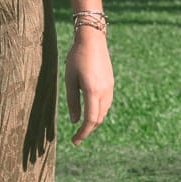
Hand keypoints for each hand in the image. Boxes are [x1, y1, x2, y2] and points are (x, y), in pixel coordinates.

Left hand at [65, 30, 113, 144]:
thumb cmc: (76, 57)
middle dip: (87, 131)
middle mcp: (104, 91)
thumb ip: (72, 102)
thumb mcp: (70, 80)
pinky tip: (90, 114)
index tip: (74, 141)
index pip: (90, 120)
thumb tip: (75, 121)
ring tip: (82, 128)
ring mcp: (110, 88)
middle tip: (76, 139)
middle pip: (98, 119)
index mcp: (93, 91)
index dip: (83, 133)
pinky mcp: (111, 84)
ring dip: (94, 122)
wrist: (93, 39)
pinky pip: (106, 104)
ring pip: (104, 113)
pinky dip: (99, 113)